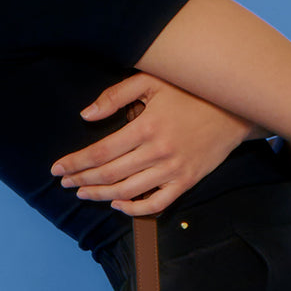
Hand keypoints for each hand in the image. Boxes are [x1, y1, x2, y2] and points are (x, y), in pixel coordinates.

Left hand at [50, 73, 269, 215]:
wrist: (234, 108)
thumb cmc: (189, 90)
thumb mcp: (151, 81)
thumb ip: (116, 96)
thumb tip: (85, 116)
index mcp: (146, 127)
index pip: (100, 152)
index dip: (75, 163)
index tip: (56, 169)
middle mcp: (158, 153)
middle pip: (109, 175)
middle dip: (81, 180)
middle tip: (64, 182)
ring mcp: (173, 171)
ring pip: (128, 192)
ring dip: (100, 195)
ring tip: (82, 192)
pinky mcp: (186, 182)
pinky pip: (157, 204)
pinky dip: (134, 209)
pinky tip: (117, 204)